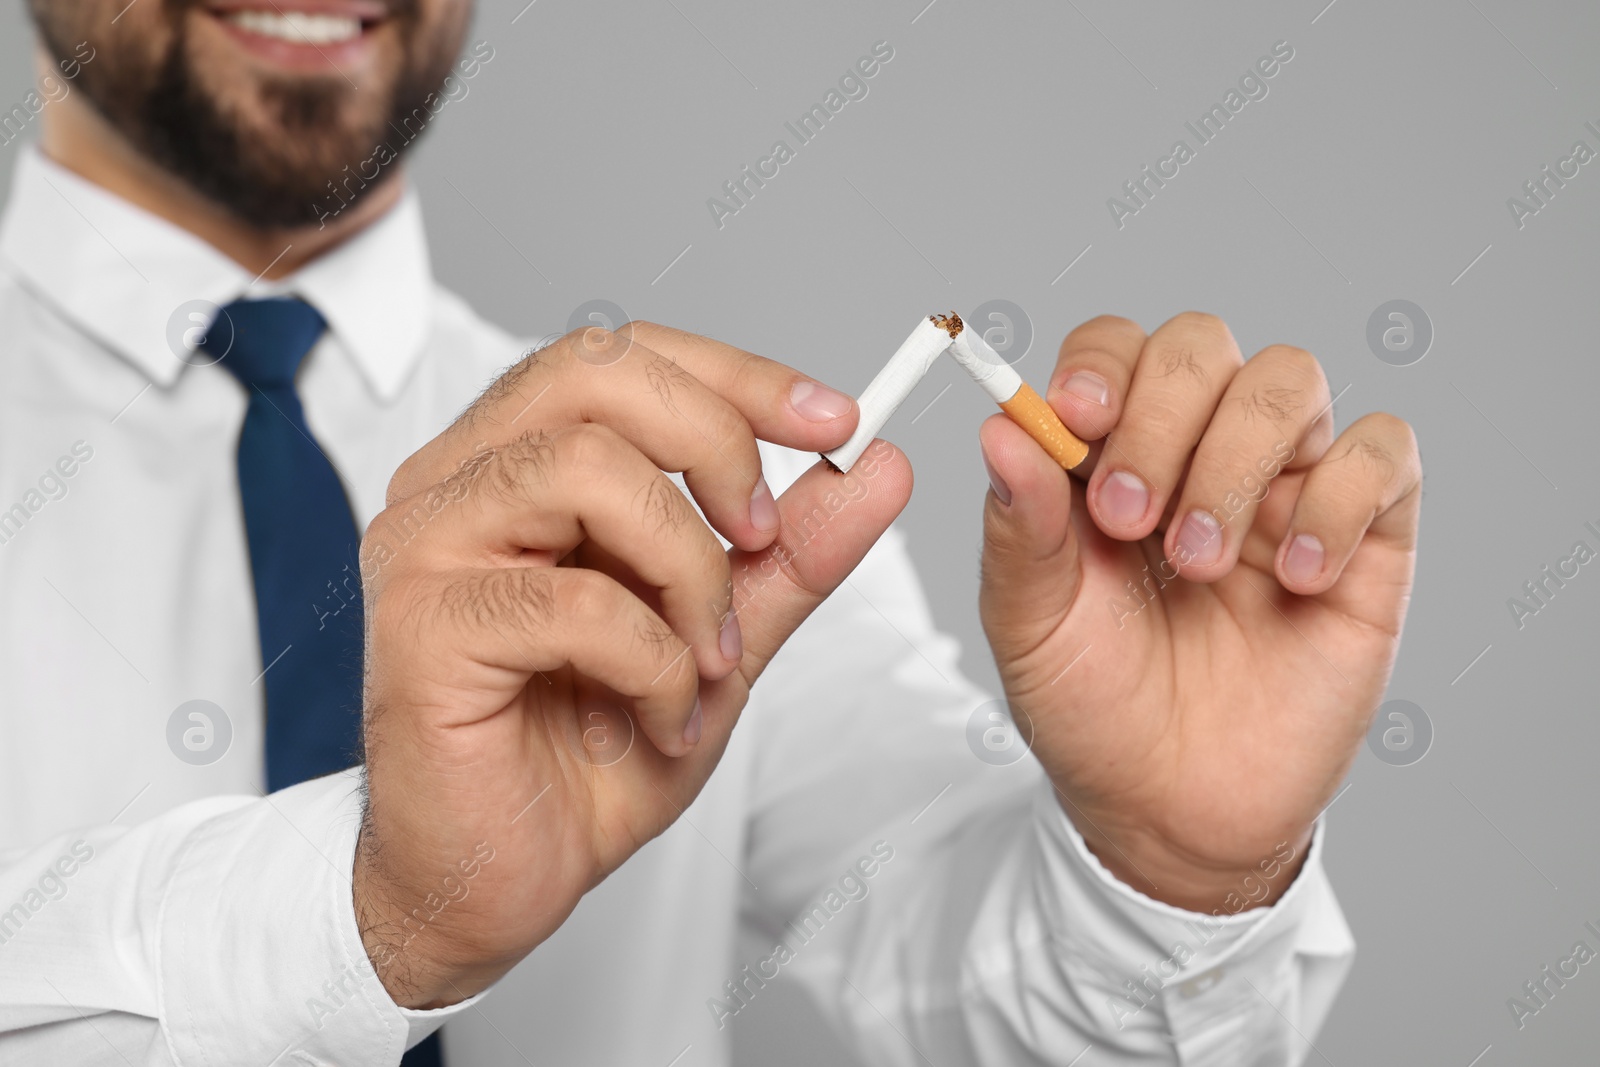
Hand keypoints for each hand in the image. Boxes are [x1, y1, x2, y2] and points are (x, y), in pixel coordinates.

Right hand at [351, 323, 911, 1005]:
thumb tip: (879, 465)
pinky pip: (576, 600)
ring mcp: (426, 547)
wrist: (498, 878)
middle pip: (593, 372)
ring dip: (689, 567)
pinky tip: (662, 714)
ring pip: (584, 467)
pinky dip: (655, 660)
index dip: (737, 375)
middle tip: (765, 537)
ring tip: (710, 655)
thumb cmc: (585, 752)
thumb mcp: (719, 635)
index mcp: (514, 461)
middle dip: (717, 443)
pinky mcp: (422, 628)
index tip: (836, 422)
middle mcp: (456, 481)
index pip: (621, 353)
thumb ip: (790, 552)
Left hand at [977, 312, 1419, 912]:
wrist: (1171, 813)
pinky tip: (1292, 577)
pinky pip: (1382, 454)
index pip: (1116, 350)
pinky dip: (1336, 499)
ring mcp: (1285, 486)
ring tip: (1197, 564)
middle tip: (1127, 519)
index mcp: (1111, 454)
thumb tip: (1000, 427)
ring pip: (1291, 381)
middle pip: (1201, 346)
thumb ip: (1018, 527)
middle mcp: (1200, 450)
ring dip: (1236, 460)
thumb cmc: (1094, 707)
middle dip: (1161, 419)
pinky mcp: (1365, 536)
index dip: (1100, 366)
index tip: (1075, 420)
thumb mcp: (1030, 624)